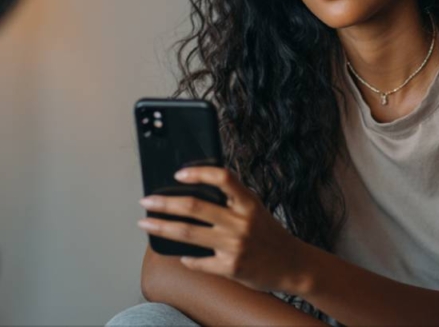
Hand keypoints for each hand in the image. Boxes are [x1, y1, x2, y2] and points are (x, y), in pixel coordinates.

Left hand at [137, 166, 308, 294]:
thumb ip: (231, 200)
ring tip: (146, 223)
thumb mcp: (255, 210)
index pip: (223, 178)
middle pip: (195, 207)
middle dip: (165, 203)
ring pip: (189, 233)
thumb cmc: (268, 234)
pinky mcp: (231, 267)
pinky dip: (187, 259)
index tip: (178, 173)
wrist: (292, 265)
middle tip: (146, 201)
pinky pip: (199, 261)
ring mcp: (235, 245)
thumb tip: (192, 190)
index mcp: (248, 203)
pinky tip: (180, 255)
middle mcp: (241, 222)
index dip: (199, 172)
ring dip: (162, 227)